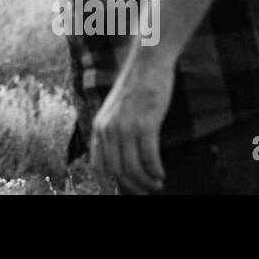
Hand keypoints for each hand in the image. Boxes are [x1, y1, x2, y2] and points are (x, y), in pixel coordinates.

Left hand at [89, 54, 172, 193]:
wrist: (148, 63)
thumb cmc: (136, 88)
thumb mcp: (116, 111)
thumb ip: (114, 133)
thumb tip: (120, 161)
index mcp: (99, 127)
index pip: (98, 166)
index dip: (107, 186)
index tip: (117, 195)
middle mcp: (109, 129)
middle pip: (117, 172)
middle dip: (132, 188)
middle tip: (145, 192)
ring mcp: (126, 127)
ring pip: (133, 169)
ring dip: (146, 183)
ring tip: (156, 184)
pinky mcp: (146, 124)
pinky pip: (150, 158)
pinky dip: (156, 171)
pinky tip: (161, 174)